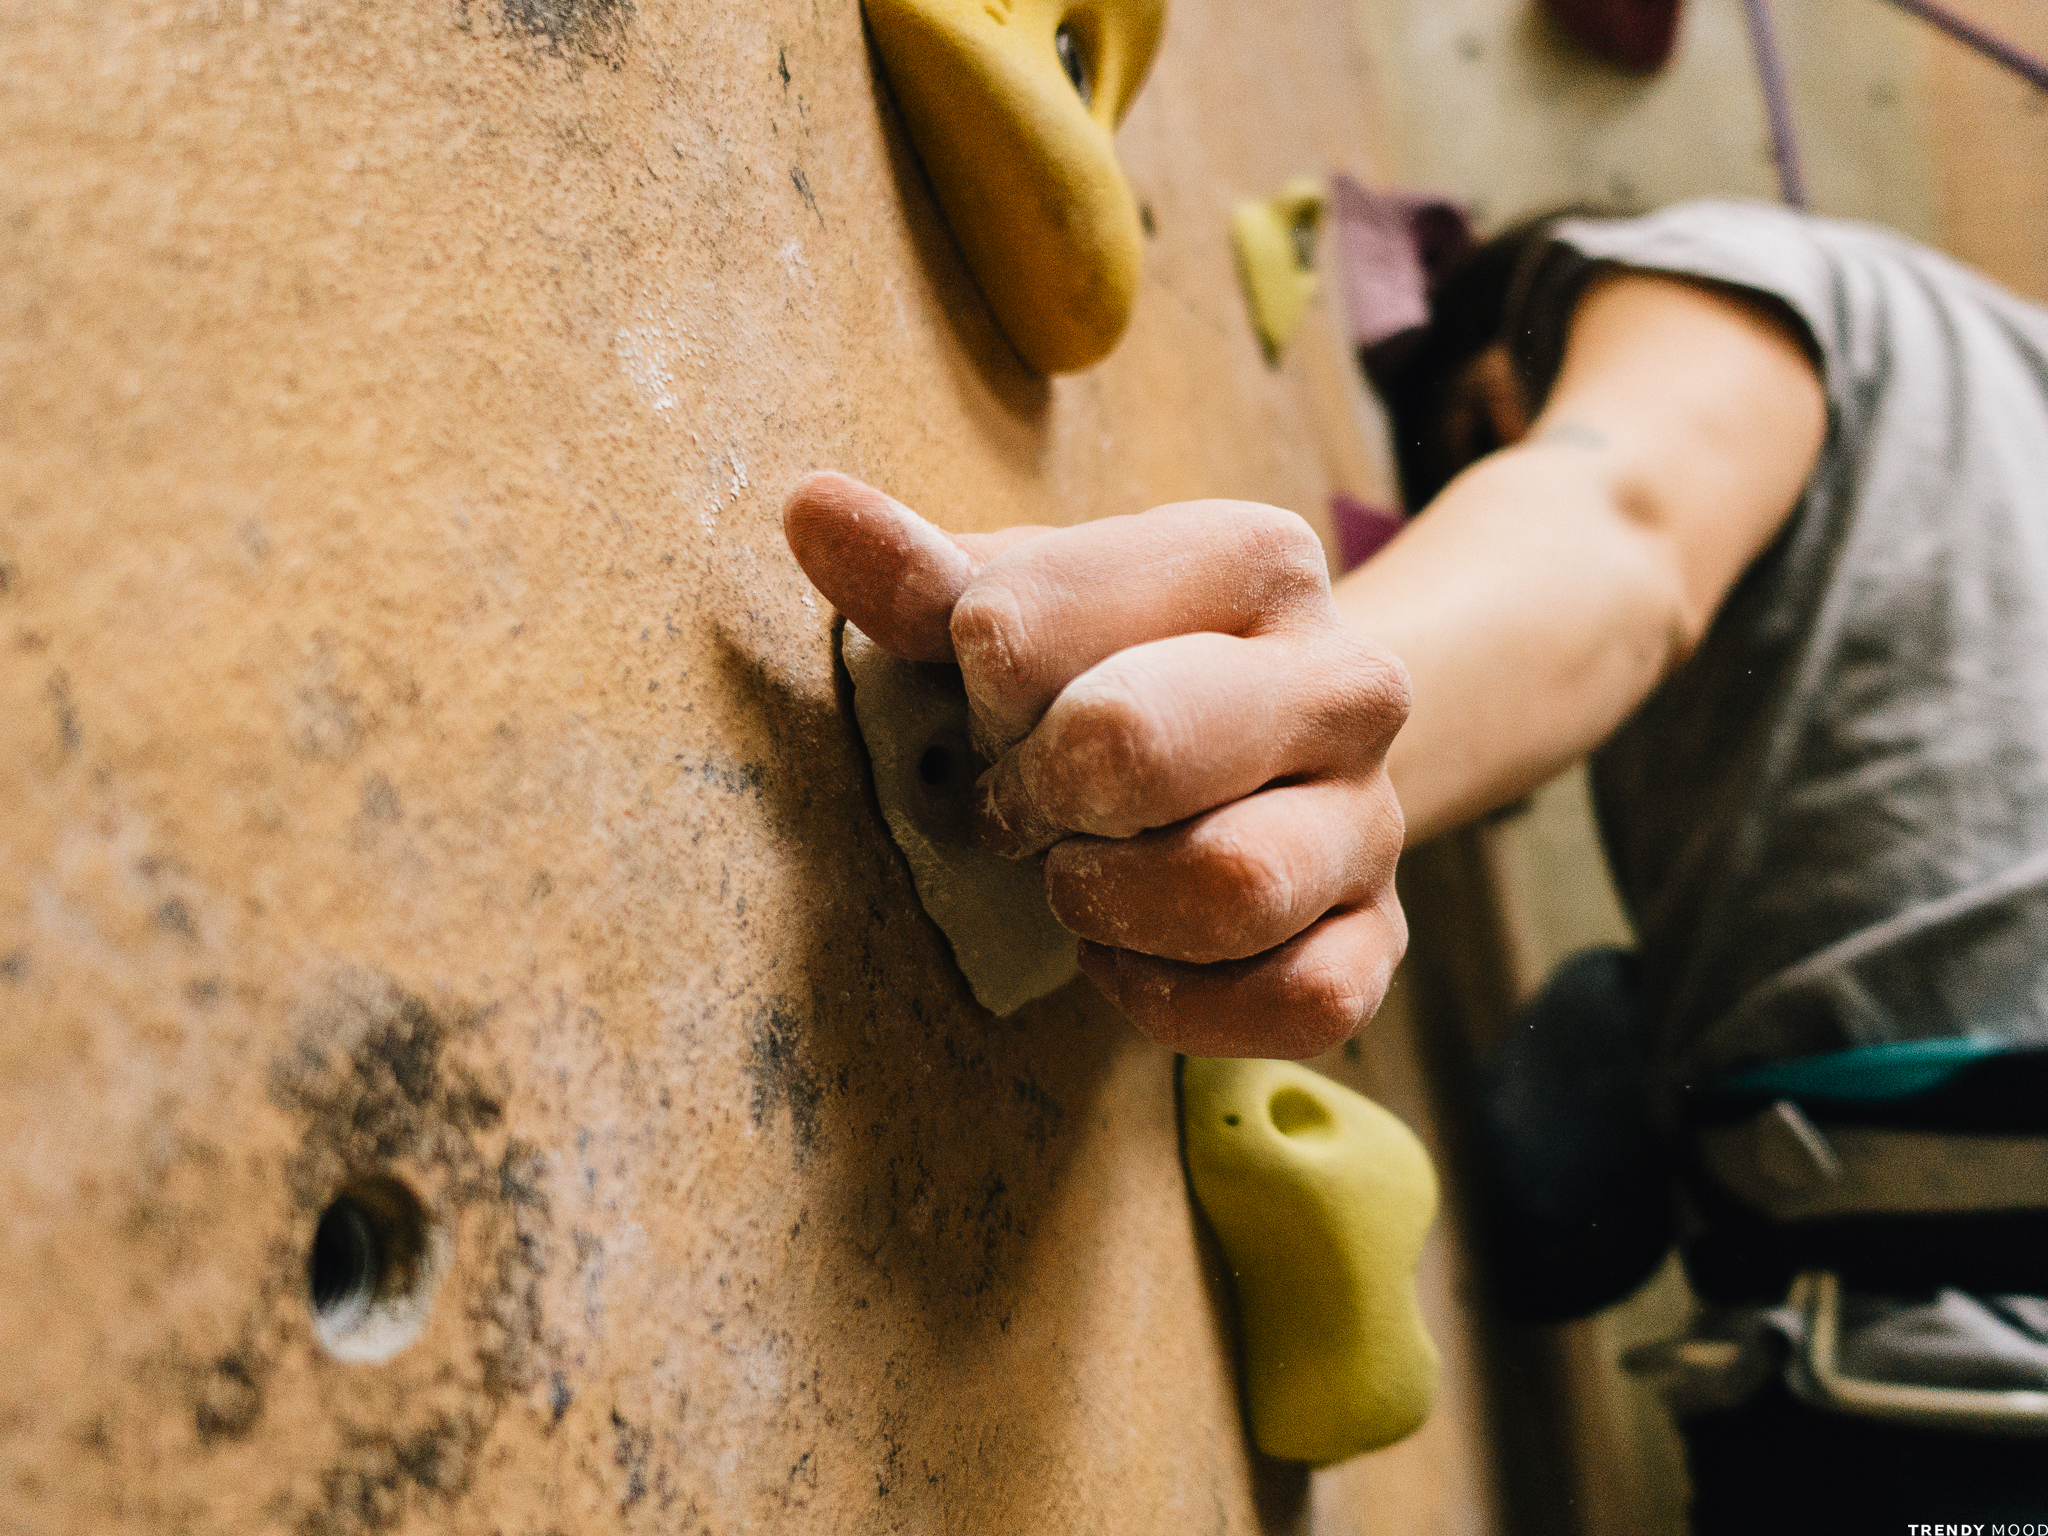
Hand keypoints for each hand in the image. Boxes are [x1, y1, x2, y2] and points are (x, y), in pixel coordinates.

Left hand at [783, 472, 1411, 1057]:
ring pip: (1233, 884)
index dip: (974, 685)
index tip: (996, 696)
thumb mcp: (1016, 606)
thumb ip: (918, 578)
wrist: (1264, 754)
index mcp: (1254, 557)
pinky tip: (1130, 958)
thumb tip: (811, 510)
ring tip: (1080, 878)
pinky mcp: (1379, 941)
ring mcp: (1370, 818)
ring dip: (1108, 900)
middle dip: (1038, 788)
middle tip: (1026, 800)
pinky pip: (1298, 1001)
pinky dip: (1180, 1000)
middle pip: (1135, 744)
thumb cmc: (1113, 669)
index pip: (1023, 627)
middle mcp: (1345, 679)